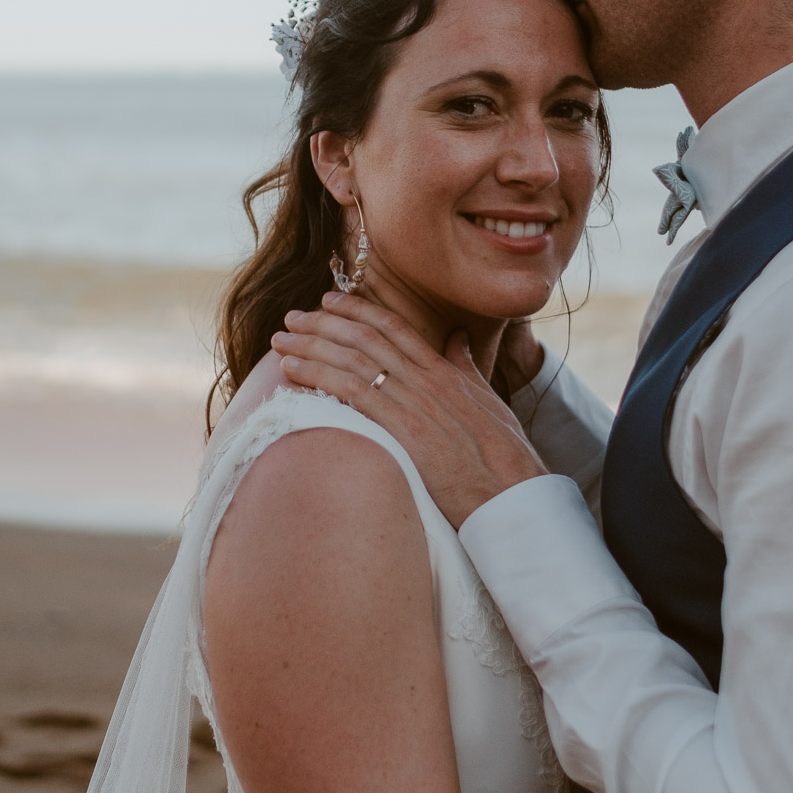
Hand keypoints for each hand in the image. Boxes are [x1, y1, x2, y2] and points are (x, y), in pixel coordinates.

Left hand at [272, 292, 548, 526]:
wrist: (512, 490)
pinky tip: (291, 371)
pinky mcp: (402, 429)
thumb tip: (458, 339)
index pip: (392, 327)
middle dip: (323, 324)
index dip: (356, 310)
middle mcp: (424, 379)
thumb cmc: (504, 453)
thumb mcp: (486, 400)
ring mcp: (412, 403)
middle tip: (291, 318)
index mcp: (443, 370)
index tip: (328, 301)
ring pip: (351, 360)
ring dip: (310, 347)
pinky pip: (352, 393)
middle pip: (364, 338)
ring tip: (280, 341)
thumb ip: (465, 367)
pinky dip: (318, 376)